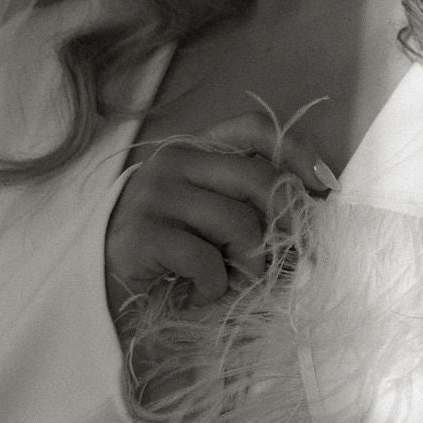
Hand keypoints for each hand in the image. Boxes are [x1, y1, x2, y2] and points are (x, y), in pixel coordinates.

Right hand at [104, 111, 336, 313]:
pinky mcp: (142, 234)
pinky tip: (199, 293)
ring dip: (251, 266)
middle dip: (287, 223)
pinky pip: (206, 261)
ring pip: (240, 224)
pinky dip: (214, 287)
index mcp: (195, 150)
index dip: (298, 151)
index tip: (325, 186)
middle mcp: (174, 162)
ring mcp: (155, 195)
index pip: (255, 129)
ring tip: (234, 284)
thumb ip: (248, 204)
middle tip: (290, 258)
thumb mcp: (209, 218)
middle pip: (258, 179)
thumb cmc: (167, 256)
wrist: (98, 290)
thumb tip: (312, 214)